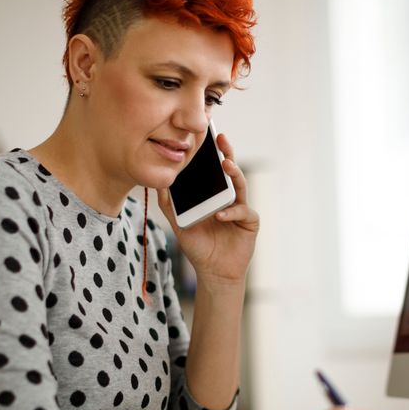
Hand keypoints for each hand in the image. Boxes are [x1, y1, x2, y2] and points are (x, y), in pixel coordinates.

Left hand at [156, 133, 258, 287]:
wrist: (213, 272)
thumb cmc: (199, 247)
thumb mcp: (179, 224)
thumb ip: (169, 206)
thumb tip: (159, 184)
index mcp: (214, 195)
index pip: (213, 170)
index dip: (212, 154)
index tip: (205, 136)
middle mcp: (230, 198)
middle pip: (230, 171)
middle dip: (227, 153)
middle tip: (221, 139)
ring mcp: (241, 209)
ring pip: (240, 186)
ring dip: (234, 174)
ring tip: (226, 165)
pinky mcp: (250, 223)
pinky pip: (243, 212)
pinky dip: (231, 212)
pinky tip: (220, 215)